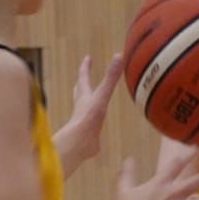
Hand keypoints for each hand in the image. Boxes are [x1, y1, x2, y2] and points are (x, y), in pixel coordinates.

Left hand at [52, 53, 123, 175]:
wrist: (79, 144)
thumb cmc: (88, 118)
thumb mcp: (102, 95)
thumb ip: (110, 78)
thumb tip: (119, 56)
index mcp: (84, 96)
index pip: (83, 77)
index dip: (85, 66)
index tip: (88, 58)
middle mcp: (81, 106)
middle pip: (79, 91)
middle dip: (82, 82)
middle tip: (84, 75)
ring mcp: (83, 120)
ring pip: (83, 107)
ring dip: (86, 101)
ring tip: (90, 99)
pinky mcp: (88, 133)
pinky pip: (90, 124)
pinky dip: (93, 121)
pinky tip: (97, 126)